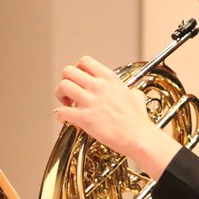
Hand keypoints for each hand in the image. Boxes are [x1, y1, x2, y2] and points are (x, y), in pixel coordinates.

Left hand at [55, 56, 179, 178]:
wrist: (138, 137)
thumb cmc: (138, 121)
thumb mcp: (137, 97)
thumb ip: (131, 91)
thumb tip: (133, 92)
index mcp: (108, 78)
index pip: (84, 61)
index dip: (77, 69)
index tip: (79, 80)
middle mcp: (98, 86)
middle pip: (68, 71)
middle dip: (65, 81)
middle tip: (69, 93)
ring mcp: (90, 101)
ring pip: (62, 86)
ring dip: (60, 95)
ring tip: (66, 105)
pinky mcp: (84, 118)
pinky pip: (62, 111)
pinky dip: (60, 116)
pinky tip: (65, 120)